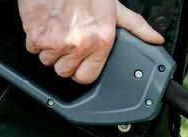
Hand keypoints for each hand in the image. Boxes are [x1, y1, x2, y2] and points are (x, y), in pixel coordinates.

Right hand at [18, 0, 163, 85]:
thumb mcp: (115, 8)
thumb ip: (136, 26)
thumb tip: (156, 39)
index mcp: (100, 42)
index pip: (87, 77)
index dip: (81, 70)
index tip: (78, 62)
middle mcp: (79, 45)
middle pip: (64, 71)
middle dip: (63, 59)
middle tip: (66, 39)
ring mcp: (56, 42)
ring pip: (47, 60)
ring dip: (48, 48)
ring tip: (56, 28)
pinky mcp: (36, 35)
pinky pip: (32, 48)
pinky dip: (34, 38)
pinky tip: (44, 24)